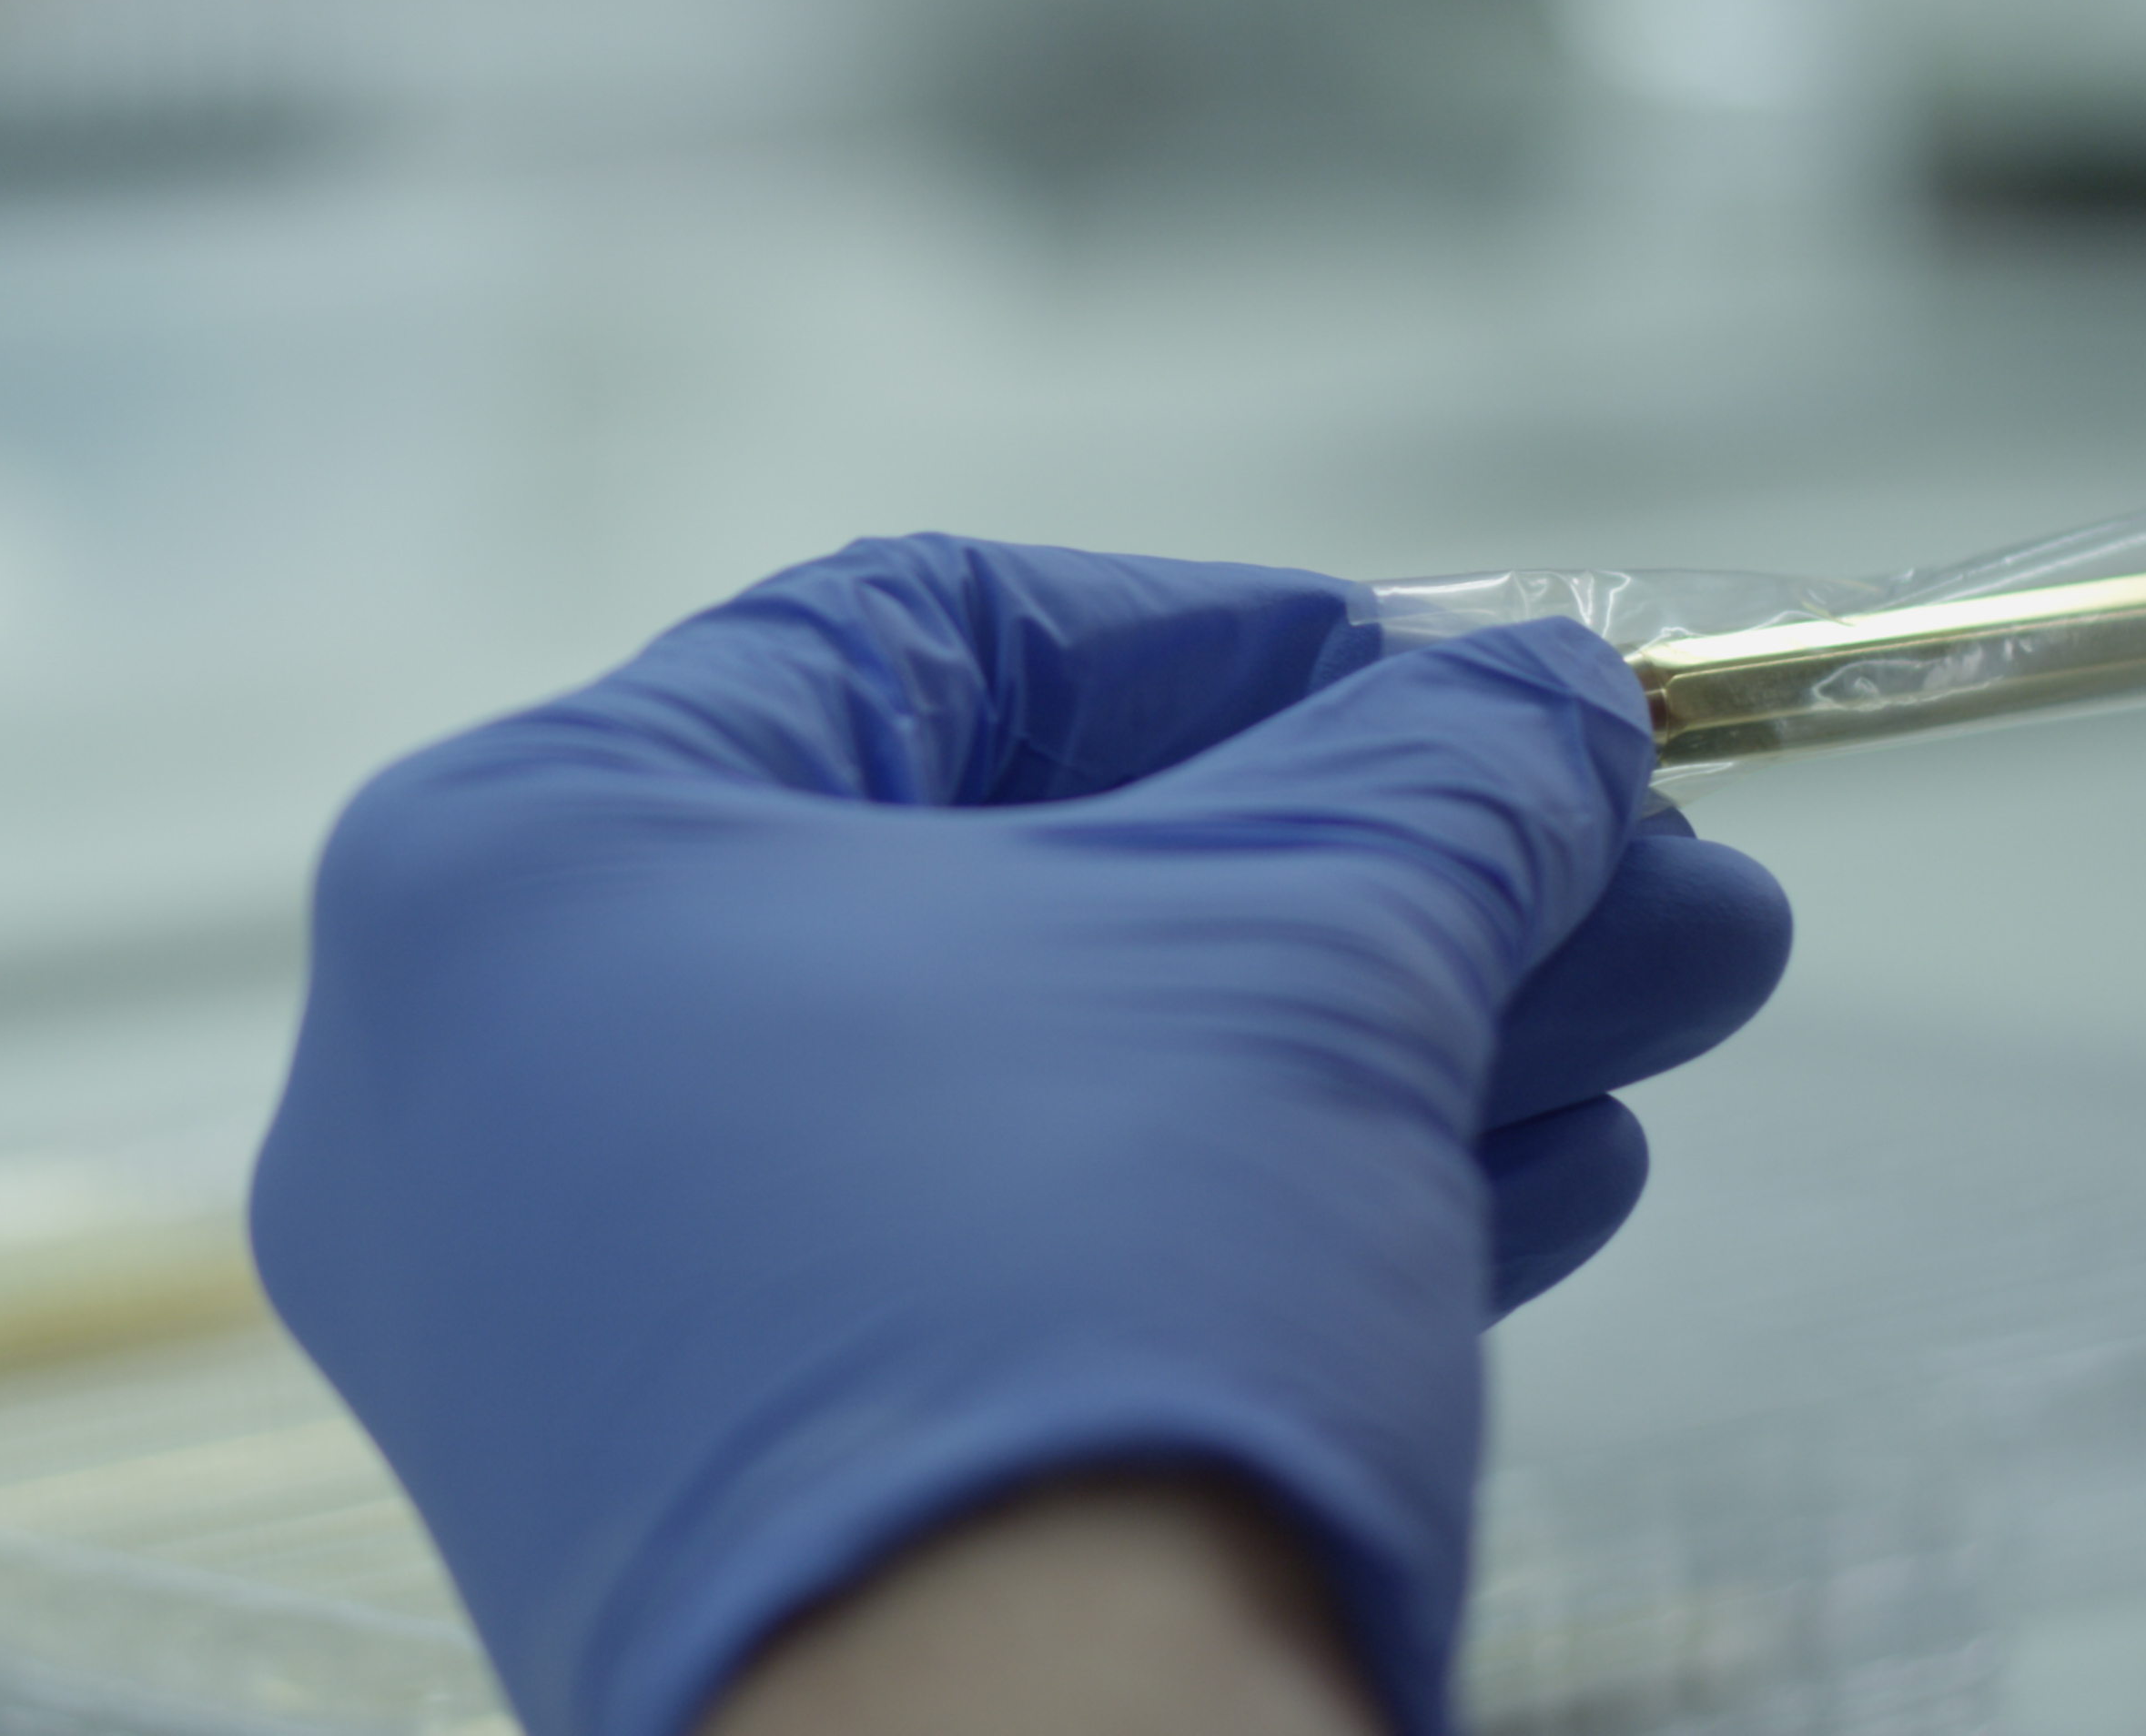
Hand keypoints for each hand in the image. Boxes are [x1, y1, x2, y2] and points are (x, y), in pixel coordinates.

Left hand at [252, 538, 1794, 1735]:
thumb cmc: (1071, 1307)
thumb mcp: (1308, 956)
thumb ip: (1437, 779)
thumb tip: (1541, 709)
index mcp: (518, 859)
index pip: (914, 635)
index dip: (1235, 637)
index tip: (1469, 677)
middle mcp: (492, 1080)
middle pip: (1006, 880)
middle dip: (1370, 865)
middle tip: (1627, 860)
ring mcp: (579, 1320)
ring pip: (1029, 1097)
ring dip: (1362, 1039)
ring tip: (1653, 1006)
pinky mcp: (704, 1510)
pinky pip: (984, 1281)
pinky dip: (1235, 1212)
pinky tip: (1527, 1190)